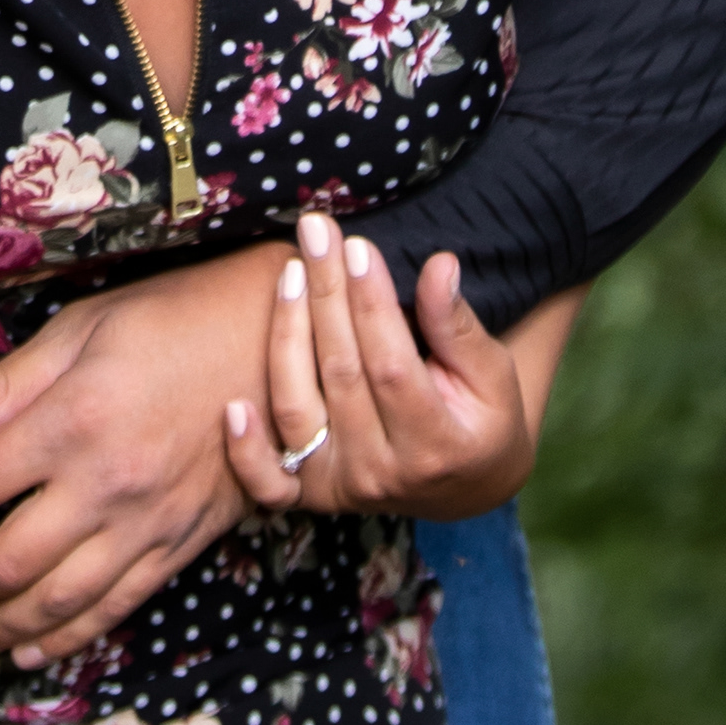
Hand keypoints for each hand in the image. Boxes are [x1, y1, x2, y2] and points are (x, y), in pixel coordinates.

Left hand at [0, 245, 288, 668]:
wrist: (275, 347)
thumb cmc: (172, 320)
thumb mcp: (83, 329)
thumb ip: (9, 385)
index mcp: (72, 422)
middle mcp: (105, 486)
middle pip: (6, 562)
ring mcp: (145, 524)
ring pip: (58, 601)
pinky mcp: (178, 545)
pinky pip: (115, 607)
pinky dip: (68, 637)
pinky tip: (32, 650)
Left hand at [224, 216, 575, 521]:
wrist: (466, 486)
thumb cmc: (481, 419)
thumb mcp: (492, 374)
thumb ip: (459, 326)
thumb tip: (440, 265)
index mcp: (436, 444)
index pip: (391, 366)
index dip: (371, 305)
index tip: (357, 247)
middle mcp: (382, 473)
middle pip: (340, 374)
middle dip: (327, 295)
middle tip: (316, 231)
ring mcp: (341, 487)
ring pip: (297, 408)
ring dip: (287, 334)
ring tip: (291, 270)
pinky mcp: (310, 492)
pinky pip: (268, 480)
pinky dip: (246, 450)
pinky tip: (233, 405)